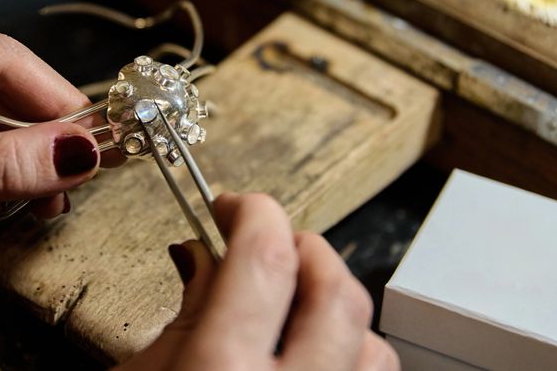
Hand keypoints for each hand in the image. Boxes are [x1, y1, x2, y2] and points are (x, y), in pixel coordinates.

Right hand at [117, 193, 398, 370]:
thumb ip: (183, 310)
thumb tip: (203, 253)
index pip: (264, 256)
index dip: (252, 211)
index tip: (234, 206)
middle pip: (336, 288)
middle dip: (302, 247)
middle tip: (266, 245)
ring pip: (373, 339)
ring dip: (333, 306)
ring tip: (291, 308)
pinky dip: (350, 350)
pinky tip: (310, 351)